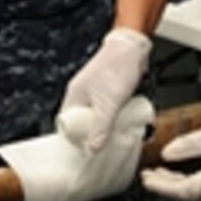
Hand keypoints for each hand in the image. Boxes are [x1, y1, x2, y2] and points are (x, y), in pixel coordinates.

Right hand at [59, 27, 151, 151]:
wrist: (133, 48)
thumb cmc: (116, 69)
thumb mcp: (108, 104)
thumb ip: (100, 128)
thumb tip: (92, 149)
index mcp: (74, 97)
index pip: (67, 125)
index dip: (74, 140)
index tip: (83, 152)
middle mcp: (81, 95)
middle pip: (82, 122)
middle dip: (91, 135)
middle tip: (101, 148)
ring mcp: (95, 92)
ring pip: (96, 116)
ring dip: (104, 127)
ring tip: (113, 138)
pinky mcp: (108, 90)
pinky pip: (107, 110)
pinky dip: (112, 118)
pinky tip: (121, 123)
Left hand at [141, 120, 200, 200]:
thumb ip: (189, 145)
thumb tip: (168, 153)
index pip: (179, 191)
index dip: (159, 185)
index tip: (145, 178)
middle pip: (186, 197)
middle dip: (165, 185)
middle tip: (149, 175)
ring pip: (197, 197)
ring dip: (179, 185)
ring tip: (164, 173)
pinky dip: (194, 186)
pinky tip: (188, 176)